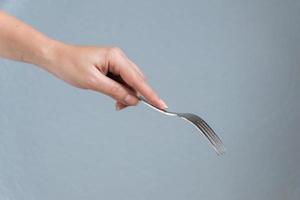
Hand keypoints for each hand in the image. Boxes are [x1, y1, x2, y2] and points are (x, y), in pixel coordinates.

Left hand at [42, 42, 167, 109]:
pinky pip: (122, 81)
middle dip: (134, 96)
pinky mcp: (111, 67)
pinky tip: (114, 97)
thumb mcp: (93, 82)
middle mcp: (118, 58)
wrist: (55, 58)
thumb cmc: (70, 65)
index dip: (150, 94)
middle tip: (122, 107)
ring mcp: (115, 62)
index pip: (137, 79)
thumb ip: (115, 91)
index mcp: (116, 57)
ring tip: (116, 104)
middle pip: (136, 81)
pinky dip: (120, 91)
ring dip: (126, 95)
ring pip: (130, 82)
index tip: (161, 105)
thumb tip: (133, 100)